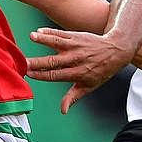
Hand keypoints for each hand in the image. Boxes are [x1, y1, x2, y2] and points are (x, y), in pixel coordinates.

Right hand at [25, 27, 140, 113]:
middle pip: (54, 61)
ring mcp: (76, 47)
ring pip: (58, 43)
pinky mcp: (76, 36)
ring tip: (32, 36)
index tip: (28, 74)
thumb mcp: (89, 86)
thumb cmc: (101, 70)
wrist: (116, 50)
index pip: (56, 75)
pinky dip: (50, 32)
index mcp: (78, 74)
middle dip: (39, 62)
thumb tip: (62, 111)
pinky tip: (39, 31)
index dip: (42, 75)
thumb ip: (73, 97)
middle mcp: (76, 60)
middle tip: (24, 62)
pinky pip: (61, 34)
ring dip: (44, 39)